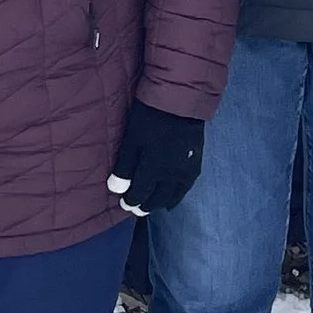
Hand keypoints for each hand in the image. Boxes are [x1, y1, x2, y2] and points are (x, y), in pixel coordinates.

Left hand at [107, 100, 205, 217]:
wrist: (181, 101)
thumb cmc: (150, 118)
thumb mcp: (131, 140)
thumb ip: (124, 167)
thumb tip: (116, 190)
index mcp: (154, 170)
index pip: (140, 194)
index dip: (131, 201)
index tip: (124, 204)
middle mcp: (171, 176)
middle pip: (157, 198)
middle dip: (146, 205)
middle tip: (137, 210)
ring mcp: (186, 171)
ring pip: (173, 195)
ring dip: (162, 202)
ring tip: (154, 206)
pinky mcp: (196, 163)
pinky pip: (186, 187)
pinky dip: (178, 195)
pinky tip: (173, 197)